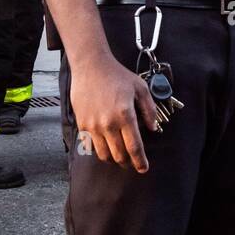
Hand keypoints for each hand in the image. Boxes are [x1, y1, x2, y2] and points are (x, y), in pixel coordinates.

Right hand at [71, 55, 157, 171]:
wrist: (91, 65)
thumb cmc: (116, 75)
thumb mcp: (140, 88)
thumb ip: (149, 109)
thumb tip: (153, 128)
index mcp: (125, 115)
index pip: (134, 147)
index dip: (140, 161)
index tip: (143, 168)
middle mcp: (109, 123)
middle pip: (119, 155)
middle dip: (128, 162)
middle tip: (132, 162)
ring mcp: (93, 125)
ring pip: (104, 154)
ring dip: (113, 159)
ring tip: (118, 156)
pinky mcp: (82, 123)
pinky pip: (90, 145)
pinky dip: (99, 150)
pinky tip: (104, 145)